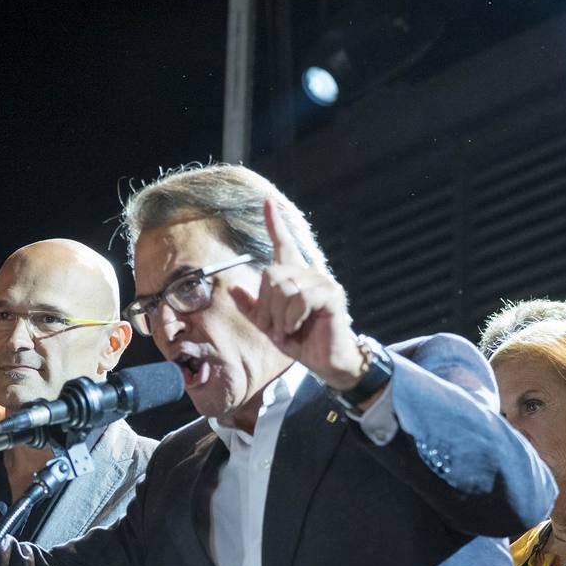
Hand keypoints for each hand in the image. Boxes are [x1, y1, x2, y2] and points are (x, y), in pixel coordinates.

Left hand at [229, 199, 365, 389]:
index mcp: (294, 277)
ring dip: (279, 317)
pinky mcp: (332, 295)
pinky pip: (300, 298)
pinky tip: (297, 327)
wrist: (326, 363)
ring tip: (288, 331)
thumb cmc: (302, 341)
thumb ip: (253, 307)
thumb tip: (233, 287)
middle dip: (267, 307)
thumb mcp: (270, 325)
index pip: (284, 244)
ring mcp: (322, 282)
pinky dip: (292, 317)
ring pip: (284, 287)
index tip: (267, 203)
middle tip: (276, 329)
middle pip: (271, 274)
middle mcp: (309, 274)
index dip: (275, 224)